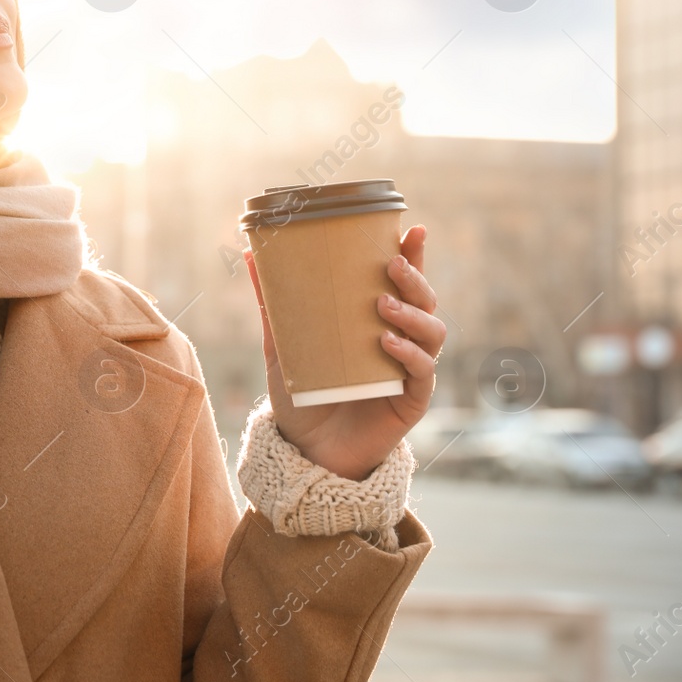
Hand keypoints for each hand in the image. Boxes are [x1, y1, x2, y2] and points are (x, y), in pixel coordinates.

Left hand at [244, 224, 443, 480]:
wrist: (307, 452)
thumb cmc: (303, 395)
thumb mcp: (283, 345)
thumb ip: (273, 304)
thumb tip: (249, 255)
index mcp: (379, 324)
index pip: (404, 284)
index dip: (414, 256)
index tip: (413, 229)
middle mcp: (402, 343)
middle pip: (426, 302)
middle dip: (415, 280)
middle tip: (391, 266)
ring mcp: (410, 372)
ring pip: (432, 333)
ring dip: (412, 314)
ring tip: (383, 305)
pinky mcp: (411, 401)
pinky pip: (421, 373)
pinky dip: (408, 355)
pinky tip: (388, 344)